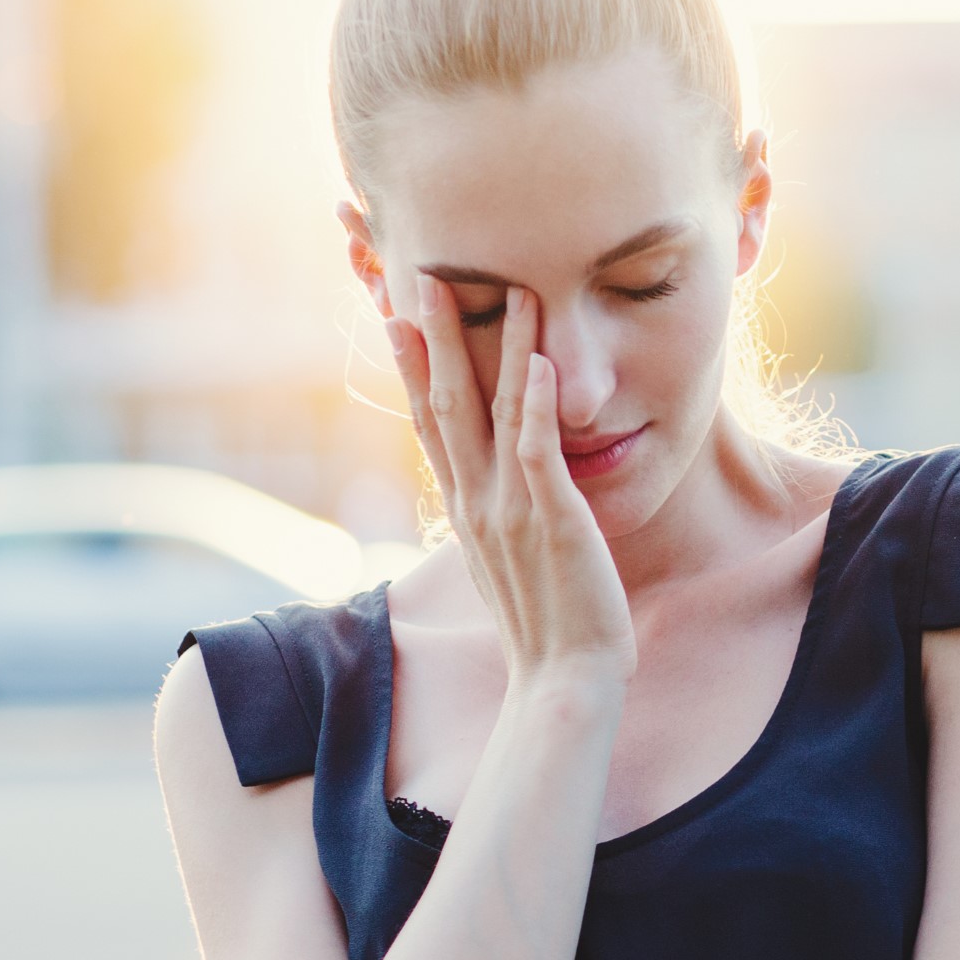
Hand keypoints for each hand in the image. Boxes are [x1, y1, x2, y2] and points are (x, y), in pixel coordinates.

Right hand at [389, 279, 634, 688]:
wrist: (562, 682)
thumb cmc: (545, 628)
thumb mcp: (507, 565)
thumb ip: (496, 522)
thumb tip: (489, 502)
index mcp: (466, 511)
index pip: (430, 425)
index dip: (413, 368)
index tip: (398, 318)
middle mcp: (478, 503)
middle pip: (448, 405)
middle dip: (436, 337)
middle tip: (423, 276)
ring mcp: (512, 510)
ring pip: (497, 413)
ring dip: (498, 347)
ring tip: (503, 288)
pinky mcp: (555, 520)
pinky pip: (540, 450)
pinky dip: (536, 404)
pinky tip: (538, 360)